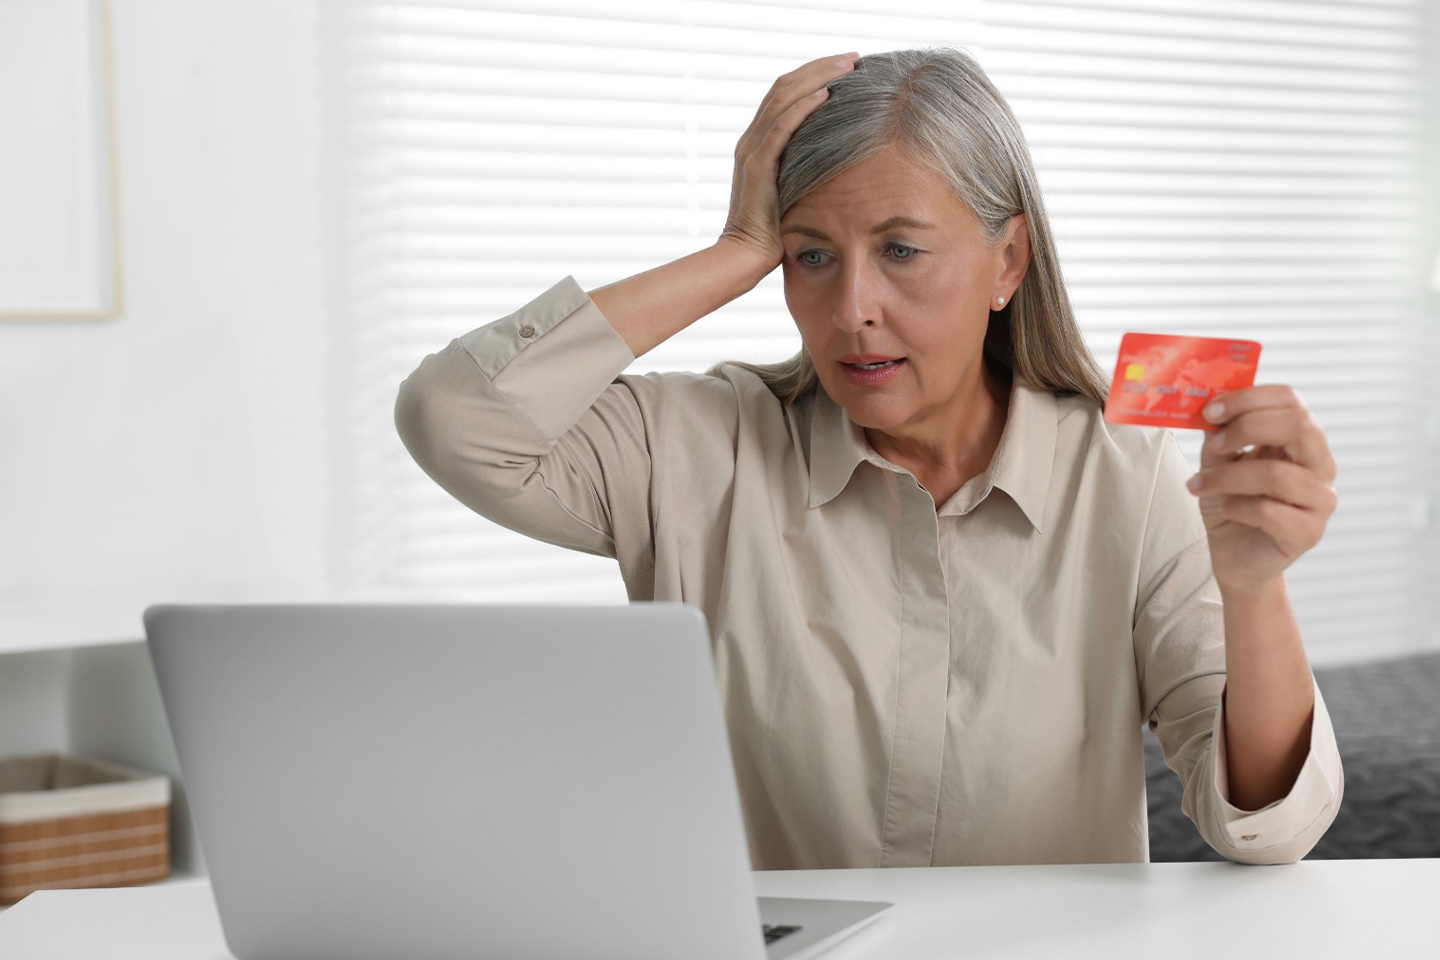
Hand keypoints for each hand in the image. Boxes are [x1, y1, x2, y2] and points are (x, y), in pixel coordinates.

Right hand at [718, 52, 858, 271]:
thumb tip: (836, 159)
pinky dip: (803, 108)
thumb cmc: (773, 231)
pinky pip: (781, 128)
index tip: (846, 66)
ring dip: (818, 78)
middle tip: (854, 58)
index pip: (784, 94)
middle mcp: (751, 140)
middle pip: (784, 87)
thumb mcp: (792, 190)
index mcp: (757, 142)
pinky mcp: (757, 167)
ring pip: (783, 99)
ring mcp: (751, 151)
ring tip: (847, 67)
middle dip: (821, 68)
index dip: (814, 74)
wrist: (745, 256)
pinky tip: (826, 95)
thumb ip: (803, 169)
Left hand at [1185, 385, 1337, 597]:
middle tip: (1214, 443)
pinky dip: (1237, 507)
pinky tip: (1226, 510)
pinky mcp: (1309, 532)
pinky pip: (1269, 512)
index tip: (1211, 409)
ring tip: (1200, 485)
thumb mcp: (1219, 462)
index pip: (1291, 400)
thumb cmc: (1232, 505)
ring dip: (1227, 477)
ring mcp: (1320, 500)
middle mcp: (1320, 465)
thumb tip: (1210, 409)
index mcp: (1301, 440)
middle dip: (1246, 428)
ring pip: (1276, 474)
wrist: (1235, 556)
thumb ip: (1219, 436)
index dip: (1250, 398)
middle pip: (1298, 425)